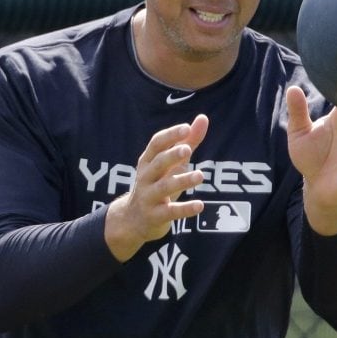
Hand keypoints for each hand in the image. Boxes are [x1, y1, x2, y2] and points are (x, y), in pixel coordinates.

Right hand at [104, 114, 208, 261]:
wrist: (133, 220)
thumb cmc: (157, 184)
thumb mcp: (171, 164)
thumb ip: (188, 142)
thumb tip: (203, 118)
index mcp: (148, 161)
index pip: (156, 144)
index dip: (170, 135)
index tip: (186, 127)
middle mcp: (146, 177)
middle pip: (157, 163)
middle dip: (171, 156)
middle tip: (187, 149)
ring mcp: (148, 197)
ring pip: (164, 187)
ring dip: (182, 180)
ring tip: (200, 175)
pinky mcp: (155, 216)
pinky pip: (171, 212)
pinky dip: (185, 209)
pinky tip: (200, 205)